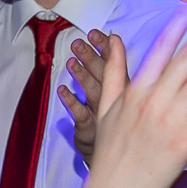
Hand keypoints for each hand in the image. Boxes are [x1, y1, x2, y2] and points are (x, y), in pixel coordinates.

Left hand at [56, 29, 109, 162]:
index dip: (106, 48)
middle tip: (80, 42)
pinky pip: (79, 113)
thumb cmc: (117, 121)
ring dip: (81, 75)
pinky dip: (71, 101)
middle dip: (91, 57)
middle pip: (104, 75)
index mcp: (124, 88)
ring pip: (92, 91)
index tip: (98, 33)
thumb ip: (114, 70)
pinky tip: (62, 90)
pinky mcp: (89, 128)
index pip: (116, 64)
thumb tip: (111, 45)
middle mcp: (114, 99)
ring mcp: (101, 114)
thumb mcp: (121, 94)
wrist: (116, 154)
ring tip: (71, 61)